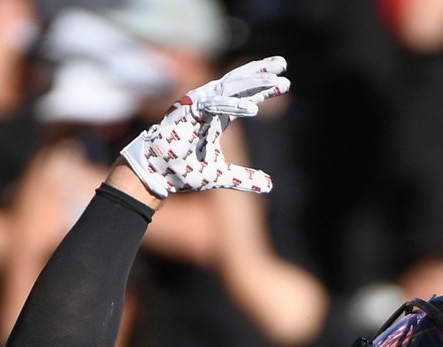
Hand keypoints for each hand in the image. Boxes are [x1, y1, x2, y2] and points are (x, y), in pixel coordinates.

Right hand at [121, 57, 288, 198]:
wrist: (158, 175)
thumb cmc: (184, 171)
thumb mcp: (222, 175)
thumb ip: (245, 178)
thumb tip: (270, 185)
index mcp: (217, 116)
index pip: (244, 97)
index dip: (263, 89)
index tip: (285, 83)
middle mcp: (209, 106)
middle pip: (239, 83)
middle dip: (262, 73)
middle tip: (284, 64)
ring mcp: (199, 105)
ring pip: (231, 87)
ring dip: (254, 82)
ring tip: (277, 81)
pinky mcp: (189, 111)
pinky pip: (215, 105)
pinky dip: (234, 105)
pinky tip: (253, 108)